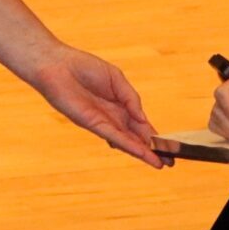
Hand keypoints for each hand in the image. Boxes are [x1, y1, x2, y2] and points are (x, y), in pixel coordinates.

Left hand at [21, 47, 163, 167]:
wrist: (58, 65)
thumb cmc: (83, 67)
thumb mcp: (117, 79)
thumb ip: (132, 99)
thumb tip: (144, 118)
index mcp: (119, 105)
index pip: (140, 124)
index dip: (154, 136)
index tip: (169, 147)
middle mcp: (111, 117)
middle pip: (135, 137)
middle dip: (152, 150)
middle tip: (170, 163)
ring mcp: (102, 122)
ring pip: (126, 141)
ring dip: (143, 153)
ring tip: (160, 164)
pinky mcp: (91, 123)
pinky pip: (113, 135)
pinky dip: (128, 144)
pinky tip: (141, 152)